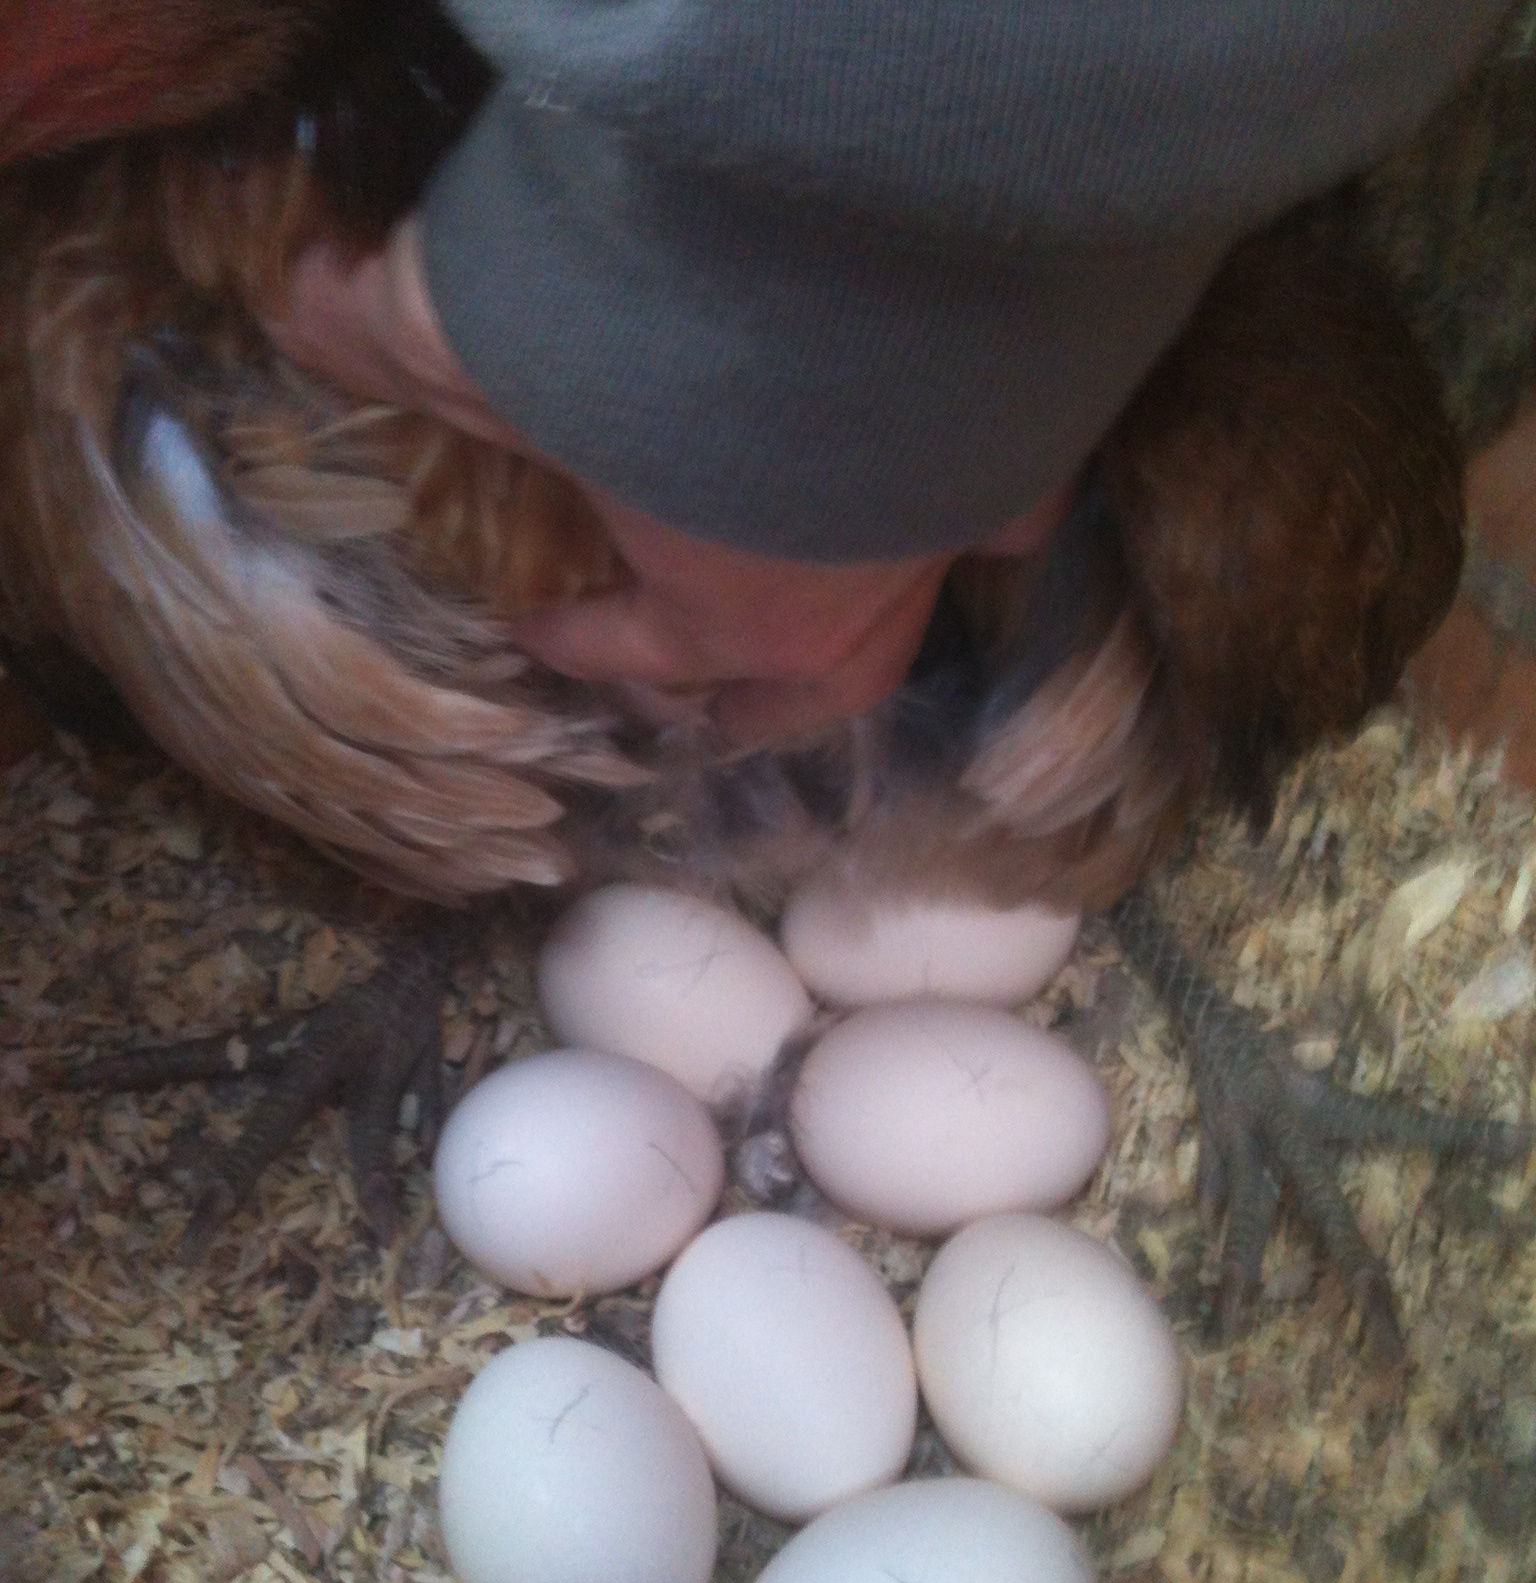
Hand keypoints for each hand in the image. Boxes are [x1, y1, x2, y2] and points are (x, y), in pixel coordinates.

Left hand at [267, 224, 1067, 745]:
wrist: (853, 243)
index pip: (647, 651)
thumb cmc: (658, 332)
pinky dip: (995, 511)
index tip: (546, 627)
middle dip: (758, 712)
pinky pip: (1016, 506)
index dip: (588, 643)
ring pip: (915, 608)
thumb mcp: (481, 328)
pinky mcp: (1019, 437)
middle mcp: (854, 590)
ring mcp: (947, 520)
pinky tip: (994, 512)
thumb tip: (297, 306)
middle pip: (810, 688)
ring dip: (869, 628)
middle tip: (719, 719)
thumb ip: (392, 331)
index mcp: (732, 606)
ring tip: (845, 629)